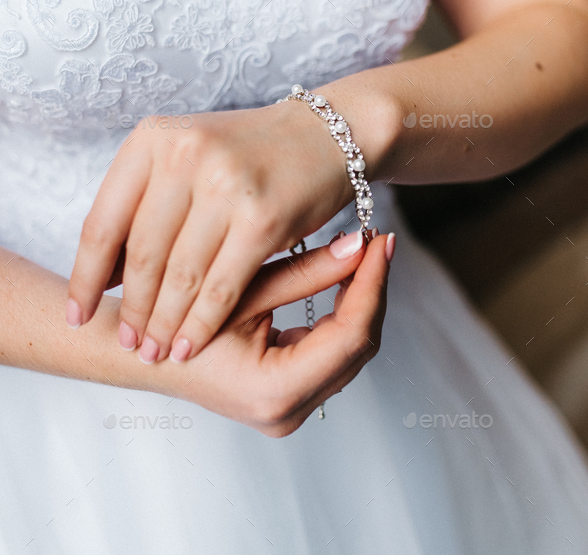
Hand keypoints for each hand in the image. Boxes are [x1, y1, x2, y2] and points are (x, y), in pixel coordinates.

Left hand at [68, 101, 356, 361]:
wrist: (328, 134)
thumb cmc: (251, 153)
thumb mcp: (189, 159)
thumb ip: (147, 206)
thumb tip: (107, 277)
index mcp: (154, 138)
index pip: (103, 222)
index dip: (85, 277)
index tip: (76, 315)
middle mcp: (185, 154)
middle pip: (142, 254)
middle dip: (131, 309)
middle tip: (127, 343)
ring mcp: (224, 184)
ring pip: (180, 275)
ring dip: (163, 323)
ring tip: (155, 351)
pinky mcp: (262, 218)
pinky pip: (221, 286)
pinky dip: (202, 323)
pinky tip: (190, 343)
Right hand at [165, 231, 393, 435]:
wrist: (142, 351)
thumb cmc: (177, 319)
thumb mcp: (243, 290)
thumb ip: (305, 272)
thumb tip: (359, 246)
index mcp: (275, 391)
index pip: (351, 336)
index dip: (371, 285)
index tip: (379, 242)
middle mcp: (288, 411)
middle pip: (358, 348)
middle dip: (371, 291)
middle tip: (377, 242)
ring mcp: (289, 408)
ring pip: (350, 352)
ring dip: (359, 302)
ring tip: (363, 255)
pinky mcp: (287, 396)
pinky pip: (332, 354)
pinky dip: (341, 315)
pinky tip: (341, 279)